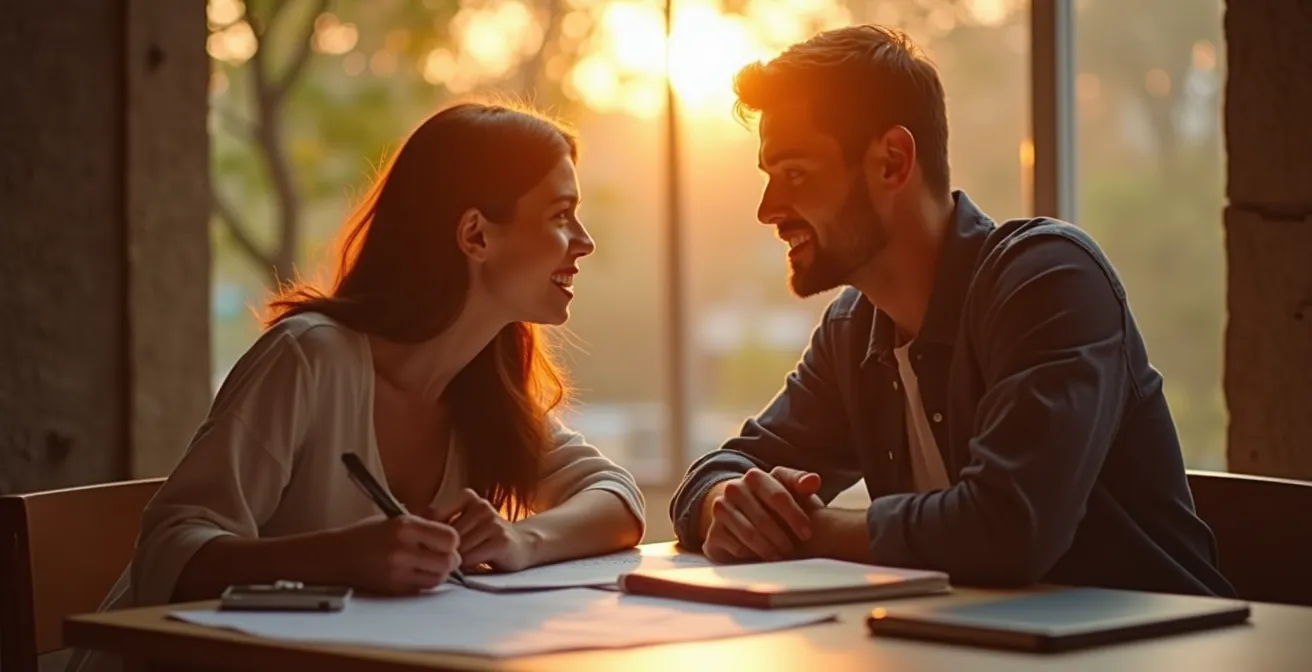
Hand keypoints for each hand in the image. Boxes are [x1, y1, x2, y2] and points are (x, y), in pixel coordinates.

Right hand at [330, 514, 460, 594]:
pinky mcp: (393, 589)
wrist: (336, 556)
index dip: (452, 540)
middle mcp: (402, 550)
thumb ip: (423, 526)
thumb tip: (452, 534)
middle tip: (446, 556)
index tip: (446, 540)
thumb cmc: (366, 534)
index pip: (449, 538)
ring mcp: (397, 572)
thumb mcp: (394, 519)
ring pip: (438, 578)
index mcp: (404, 527)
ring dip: (440, 572)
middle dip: (451, 559)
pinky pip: (422, 588)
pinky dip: (425, 582)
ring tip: (432, 565)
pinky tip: (417, 573)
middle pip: (448, 561)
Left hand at [429, 489, 533, 572]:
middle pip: (446, 534)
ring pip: (458, 547)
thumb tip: (406, 530)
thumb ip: (439, 523)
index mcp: (468, 496)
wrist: (521, 546)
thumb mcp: (462, 523)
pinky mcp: (501, 540)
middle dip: (442, 550)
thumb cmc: (482, 538)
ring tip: (460, 562)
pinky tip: (472, 565)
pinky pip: (471, 557)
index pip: (434, 515)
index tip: (427, 546)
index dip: (427, 534)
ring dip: (456, 560)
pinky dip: (467, 566)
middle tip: (444, 559)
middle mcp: (481, 505)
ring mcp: (493, 521)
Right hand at [703, 467, 823, 562]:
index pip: (778, 496)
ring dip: (769, 549)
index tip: (807, 533)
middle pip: (763, 518)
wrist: (740, 514)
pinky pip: (736, 547)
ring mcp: (720, 509)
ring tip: (782, 557)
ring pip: (749, 534)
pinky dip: (753, 556)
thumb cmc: (773, 503)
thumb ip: (801, 483)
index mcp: (755, 476)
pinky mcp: (713, 532)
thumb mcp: (788, 489)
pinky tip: (764, 560)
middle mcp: (734, 488)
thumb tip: (814, 481)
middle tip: (795, 551)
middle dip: (782, 538)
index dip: (795, 516)